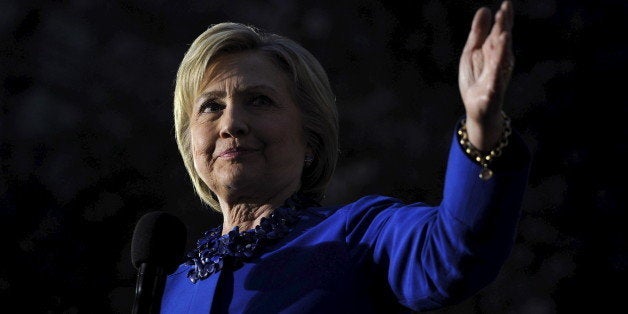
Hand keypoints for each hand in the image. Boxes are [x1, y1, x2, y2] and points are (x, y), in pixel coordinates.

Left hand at [458, 0, 513, 150]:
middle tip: (505, 11)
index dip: (504, 19)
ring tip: (504, 34)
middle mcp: (499, 61)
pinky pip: (496, 79)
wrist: (476, 108)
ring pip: (500, 59)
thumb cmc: (476, 78)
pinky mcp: (493, 90)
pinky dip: (497, 71)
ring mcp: (497, 75)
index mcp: (495, 51)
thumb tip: (485, 9)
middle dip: (503, 29)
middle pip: (501, 42)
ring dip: (503, 48)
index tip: (506, 5)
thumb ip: (478, 32)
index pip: (501, 32)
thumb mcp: (472, 52)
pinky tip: (499, 62)